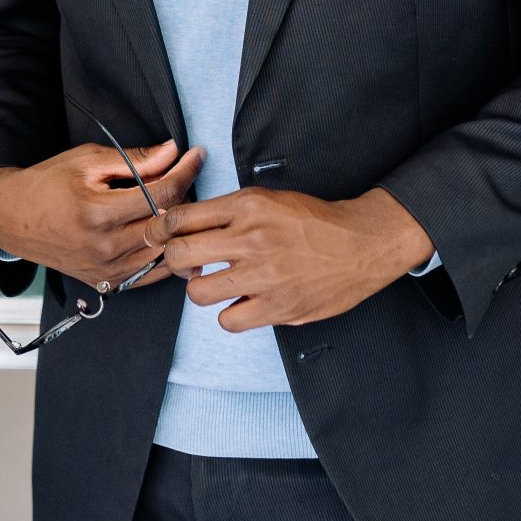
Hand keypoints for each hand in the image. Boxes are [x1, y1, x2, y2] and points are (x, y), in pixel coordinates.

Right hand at [0, 139, 204, 293]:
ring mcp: (106, 270)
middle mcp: (103, 247)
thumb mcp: (87, 160)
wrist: (14, 218)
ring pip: (164, 252)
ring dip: (176, 227)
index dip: (185, 171)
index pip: (160, 193)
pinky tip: (165, 234)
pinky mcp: (106, 282)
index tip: (196, 156)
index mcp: (97, 213)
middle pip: (167, 224)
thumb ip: (133, 160)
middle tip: (186, 177)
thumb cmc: (47, 184)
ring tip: (176, 203)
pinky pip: (150, 273)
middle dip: (185, 197)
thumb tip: (171, 152)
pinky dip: (164, 254)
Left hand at [157, 187, 434, 330]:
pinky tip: (244, 303)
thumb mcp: (270, 199)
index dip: (160, 230)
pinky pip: (228, 321)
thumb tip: (183, 225)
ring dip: (202, 290)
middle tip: (185, 264)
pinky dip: (231, 314)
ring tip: (218, 284)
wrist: (362, 243)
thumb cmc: (315, 221)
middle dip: (173, 261)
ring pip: (198, 292)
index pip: (182, 217)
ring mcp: (265, 275)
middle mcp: (252, 238)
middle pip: (180, 254)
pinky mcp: (278, 306)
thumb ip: (229, 212)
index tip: (158, 237)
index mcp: (248, 206)